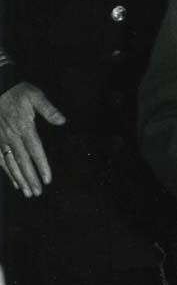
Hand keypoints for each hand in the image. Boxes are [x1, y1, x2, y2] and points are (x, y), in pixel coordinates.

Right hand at [0, 82, 64, 196]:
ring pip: (11, 164)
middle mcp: (12, 137)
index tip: (48, 179)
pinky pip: (0, 160)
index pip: (35, 151)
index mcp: (24, 127)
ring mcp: (1, 140)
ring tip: (27, 192)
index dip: (42, 166)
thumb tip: (62, 121)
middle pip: (23, 162)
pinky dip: (7, 172)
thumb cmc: (17, 91)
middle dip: (30, 178)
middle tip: (37, 193)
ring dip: (19, 179)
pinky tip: (14, 182)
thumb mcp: (35, 95)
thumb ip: (48, 109)